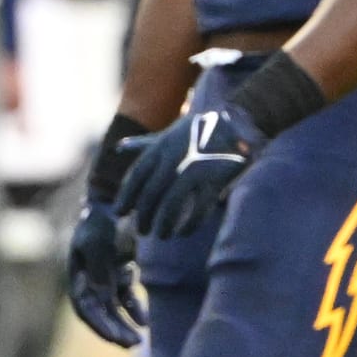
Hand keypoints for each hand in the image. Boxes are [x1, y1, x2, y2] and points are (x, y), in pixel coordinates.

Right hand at [67, 197, 146, 346]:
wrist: (118, 197)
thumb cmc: (104, 217)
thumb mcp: (99, 238)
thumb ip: (99, 265)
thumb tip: (102, 294)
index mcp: (78, 274)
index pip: (85, 308)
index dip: (99, 325)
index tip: (116, 337)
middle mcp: (89, 280)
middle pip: (100, 314)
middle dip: (114, 331)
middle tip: (132, 344)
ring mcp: (105, 276)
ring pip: (114, 308)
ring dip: (124, 324)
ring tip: (139, 339)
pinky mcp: (121, 270)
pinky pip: (126, 296)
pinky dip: (134, 308)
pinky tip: (144, 321)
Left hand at [114, 107, 266, 238]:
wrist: (238, 121)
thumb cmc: (200, 129)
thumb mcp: (171, 133)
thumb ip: (145, 144)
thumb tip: (119, 149)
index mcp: (162, 146)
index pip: (136, 176)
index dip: (126, 197)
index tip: (120, 213)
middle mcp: (175, 157)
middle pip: (151, 194)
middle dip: (144, 216)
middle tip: (141, 231)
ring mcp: (195, 168)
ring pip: (171, 205)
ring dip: (164, 224)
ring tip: (161, 235)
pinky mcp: (216, 178)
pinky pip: (199, 209)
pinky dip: (189, 224)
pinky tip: (183, 232)